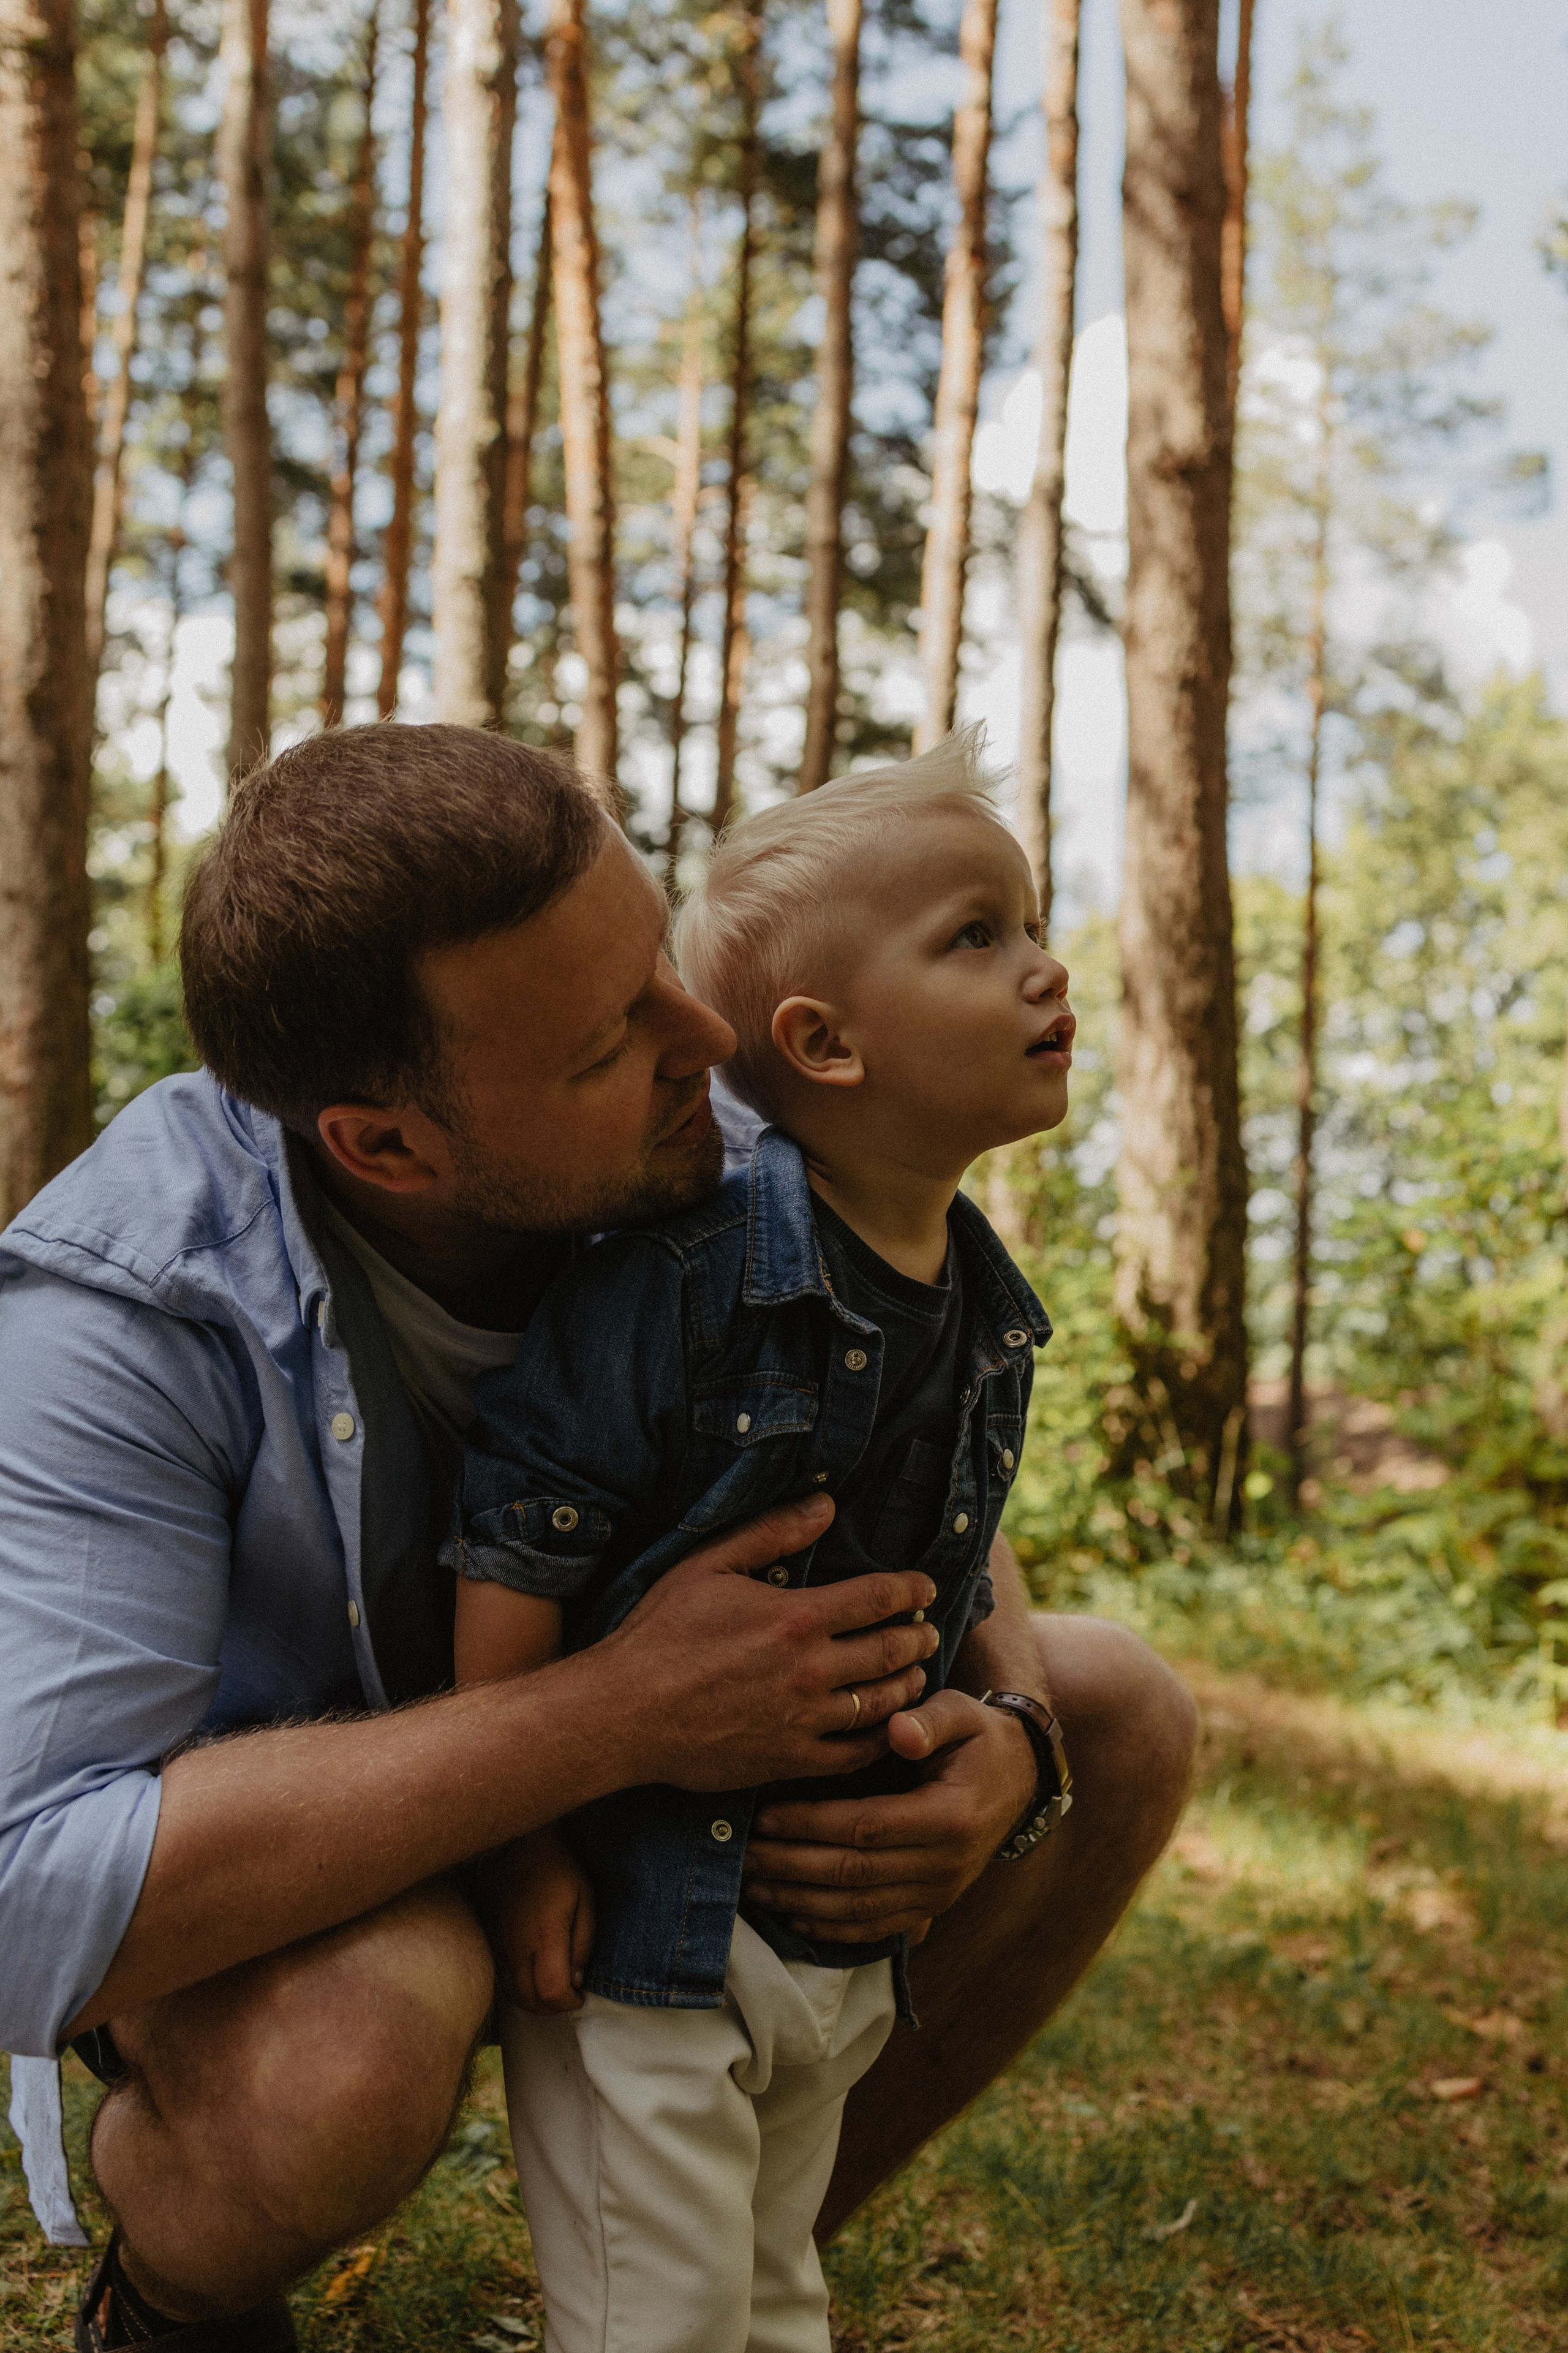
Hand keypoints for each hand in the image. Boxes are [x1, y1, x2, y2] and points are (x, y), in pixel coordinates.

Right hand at [480, 1827, 595, 2012]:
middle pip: (529, 2001)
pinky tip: (531, 1977)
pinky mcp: (488, 1939)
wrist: (517, 1843)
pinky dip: (516, 1989)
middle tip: (567, 1997)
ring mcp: (498, 1944)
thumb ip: (584, 1943)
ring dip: (533, 2003)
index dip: (569, 2003)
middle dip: (552, 2009)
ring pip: (511, 1994)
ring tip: (550, 1989)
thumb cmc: (558, 1868)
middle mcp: (516, 1946)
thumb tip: (576, 1980)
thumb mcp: (585, 1899)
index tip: (580, 1995)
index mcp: (545, 1935)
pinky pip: (499, 1978)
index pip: (552, 1991)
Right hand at [590, 1493, 940, 1793]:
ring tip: (915, 1674)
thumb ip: (771, 1533)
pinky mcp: (791, 1760)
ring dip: (908, 1685)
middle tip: (928, 1632)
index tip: (924, 1588)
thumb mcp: (709, 1564)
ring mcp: (803, 1719)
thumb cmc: (660, 1633)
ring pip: (882, 1703)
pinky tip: (889, 1728)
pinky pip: (855, 1754)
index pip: (878, 1598)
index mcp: (796, 1617)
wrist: (625, 1713)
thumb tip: (825, 1504)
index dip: (911, 1590)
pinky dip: (883, 1739)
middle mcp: (810, 1669)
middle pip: (890, 1650)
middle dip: (918, 1638)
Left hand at [739, 1690, 1037, 1942]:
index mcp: (950, 1816)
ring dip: (800, 1900)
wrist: (1019, 1780)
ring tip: (752, 1884)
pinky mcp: (932, 1907)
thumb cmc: (977, 1738)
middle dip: (791, 1866)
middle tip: (742, 1853)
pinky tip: (791, 1914)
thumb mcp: (962, 1713)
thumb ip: (930, 1720)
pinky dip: (831, 1928)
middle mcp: (946, 1864)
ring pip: (859, 1909)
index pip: (866, 1826)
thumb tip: (898, 1731)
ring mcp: (940, 1893)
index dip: (811, 1824)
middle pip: (854, 1873)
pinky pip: (876, 1929)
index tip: (765, 1815)